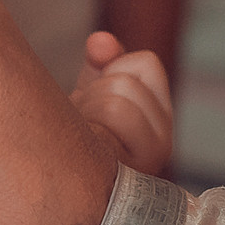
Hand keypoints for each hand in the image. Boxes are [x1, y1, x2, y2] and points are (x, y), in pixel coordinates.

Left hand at [72, 30, 173, 175]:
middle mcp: (163, 141)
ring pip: (114, 106)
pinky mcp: (123, 180)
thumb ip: (102, 60)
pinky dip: (81, 135)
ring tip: (80, 134)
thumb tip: (101, 42)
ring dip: (85, 113)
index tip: (99, 92)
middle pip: (125, 84)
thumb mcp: (94, 90)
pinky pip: (100, 138)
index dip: (112, 68)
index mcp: (160, 114)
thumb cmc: (81, 131)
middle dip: (92, 94)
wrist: (62, 183)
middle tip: (83, 119)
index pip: (146, 63)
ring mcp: (146, 164)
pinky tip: (79, 150)